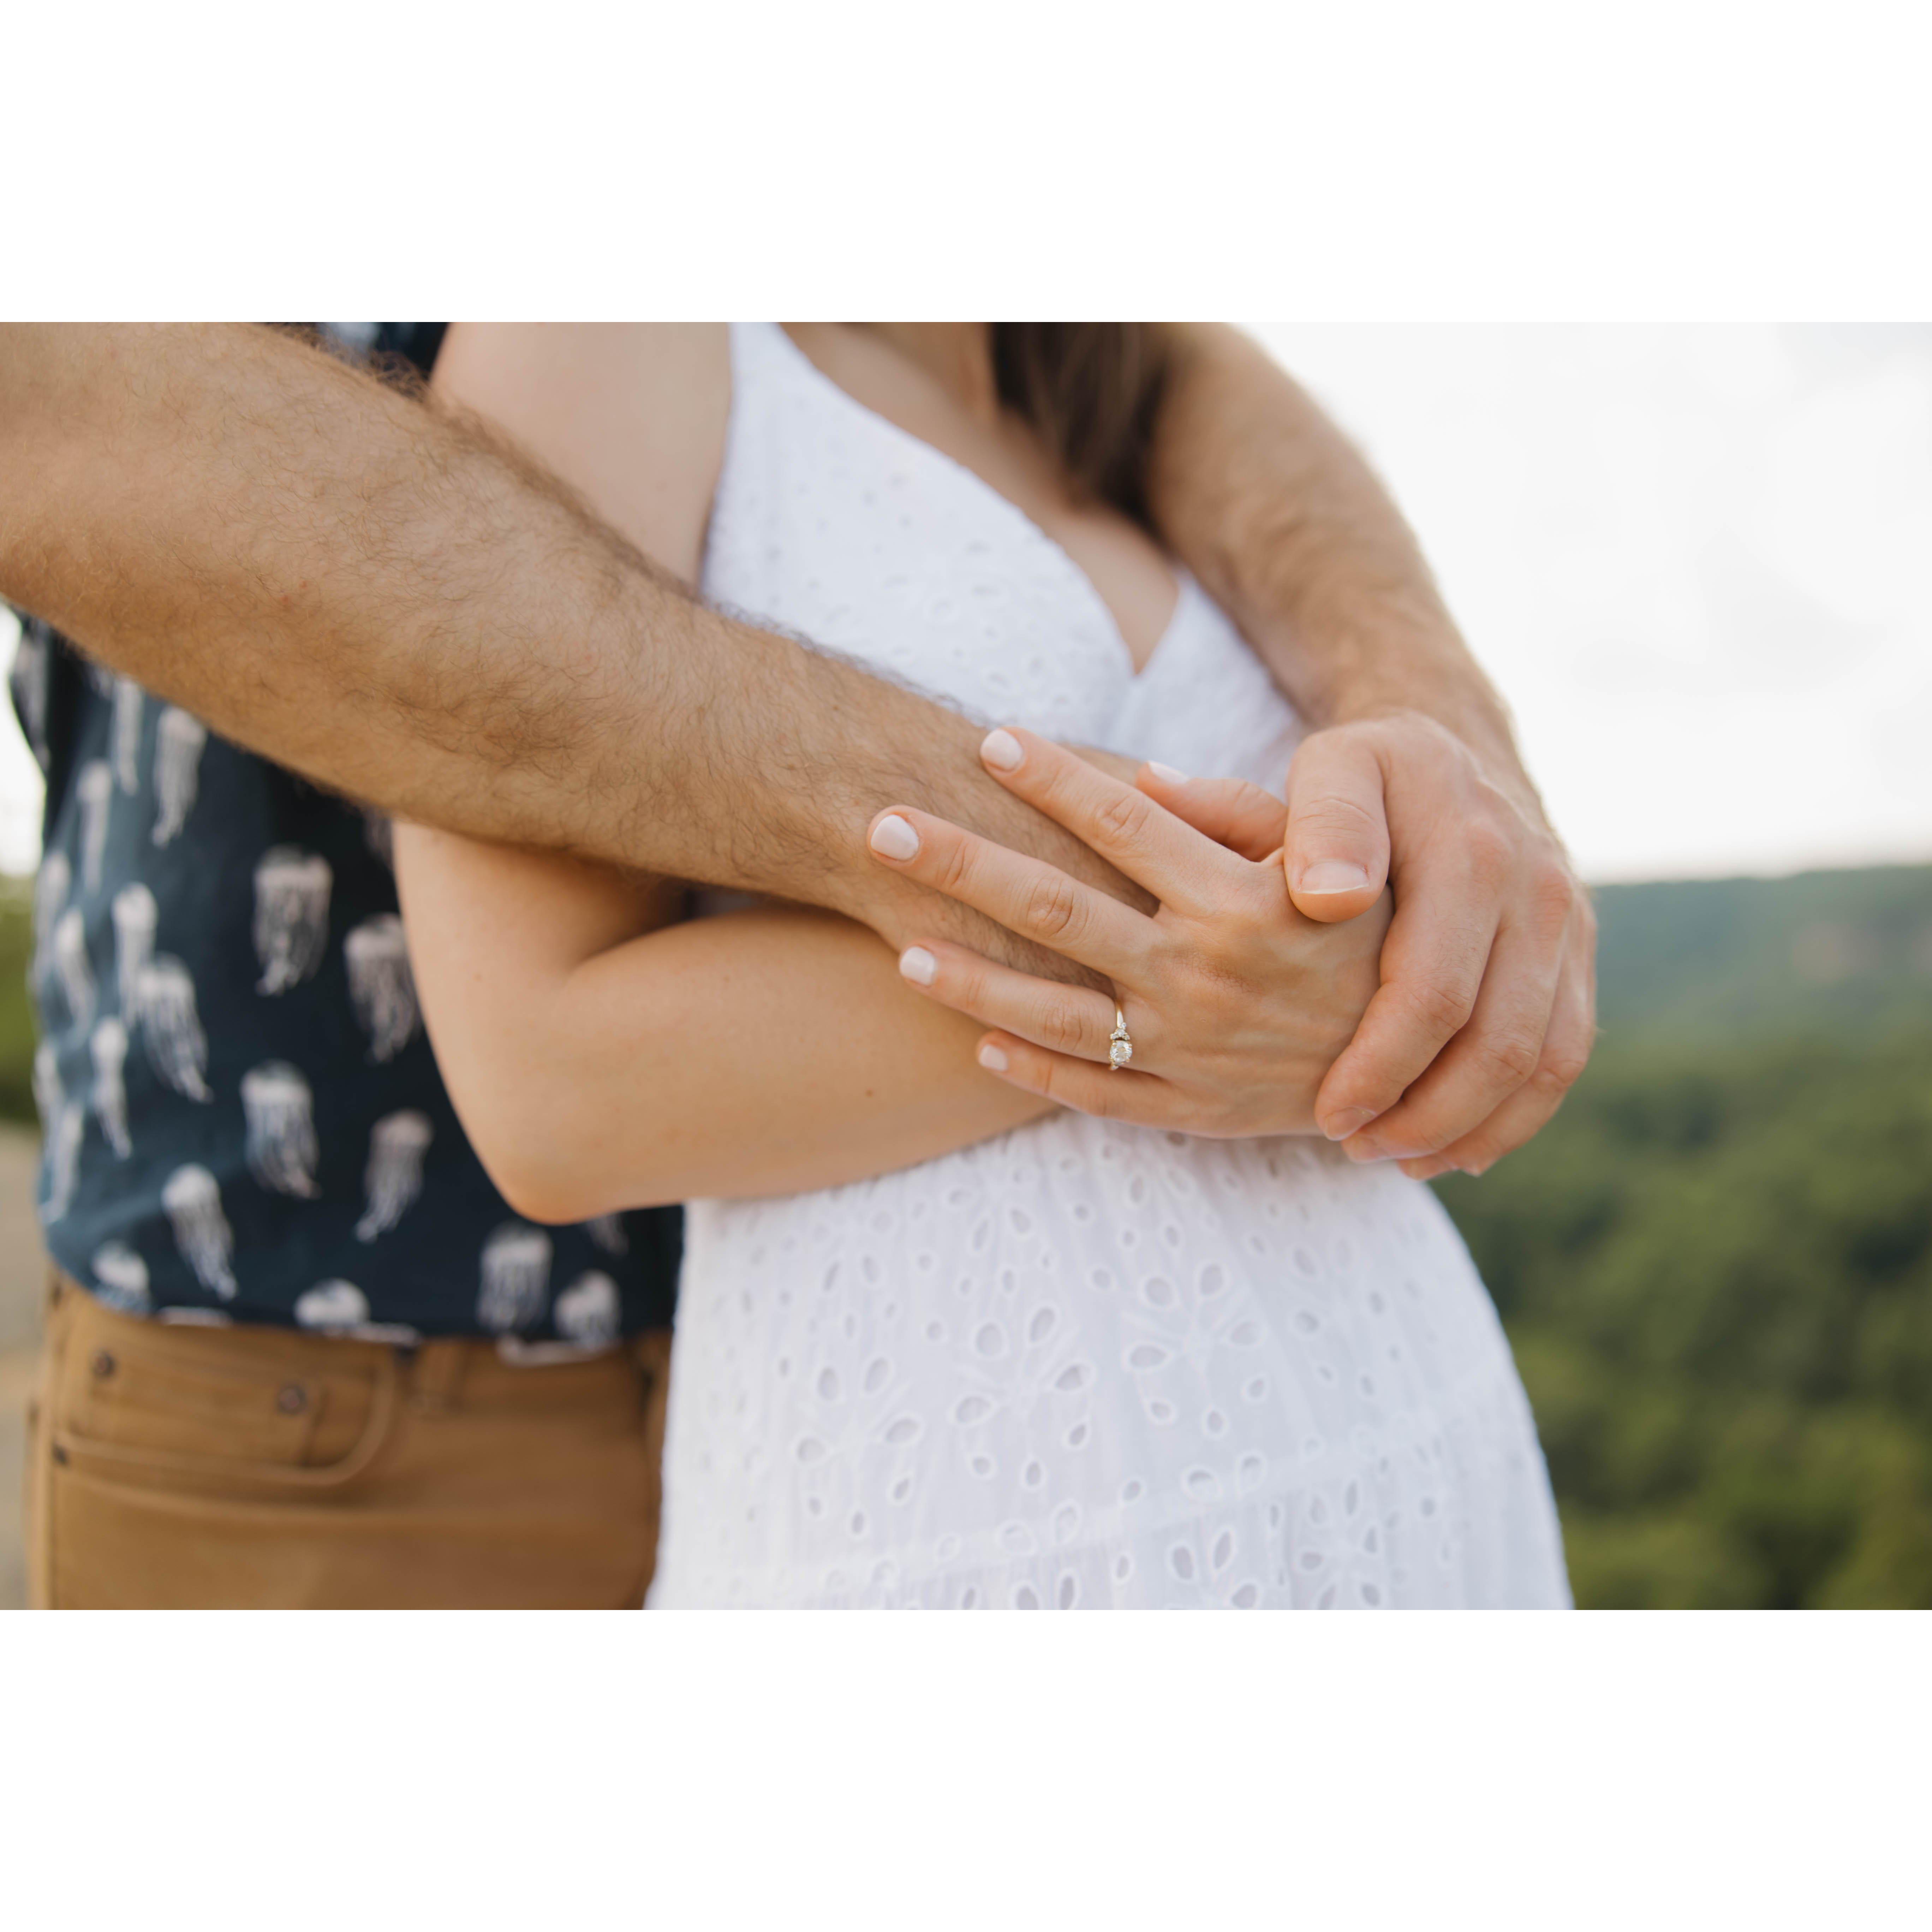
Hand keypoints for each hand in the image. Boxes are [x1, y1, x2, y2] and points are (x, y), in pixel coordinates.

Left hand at [865, 727, 1388, 1135]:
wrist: (1426, 1069)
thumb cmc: (1376, 943)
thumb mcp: (1330, 871)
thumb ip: (1245, 820)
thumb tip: (1151, 777)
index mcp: (1238, 901)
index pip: (1123, 823)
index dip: (1052, 778)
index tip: (988, 739)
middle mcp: (1201, 973)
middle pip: (1053, 907)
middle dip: (961, 863)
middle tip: (878, 824)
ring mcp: (1187, 1049)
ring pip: (1051, 1012)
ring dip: (969, 978)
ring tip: (900, 945)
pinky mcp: (1190, 1109)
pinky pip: (1094, 1091)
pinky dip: (1029, 1069)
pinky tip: (975, 1040)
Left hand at [1149, 711, 1596, 1177]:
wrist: (1453, 747)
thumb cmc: (1368, 770)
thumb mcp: (1332, 766)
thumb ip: (1321, 821)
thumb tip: (1328, 898)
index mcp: (1470, 850)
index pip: (1433, 992)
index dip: (1381, 1067)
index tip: (1326, 1113)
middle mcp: (1535, 889)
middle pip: (1495, 1043)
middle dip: (1421, 1113)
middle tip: (1349, 1145)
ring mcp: (1568, 925)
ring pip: (1540, 1063)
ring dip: (1468, 1126)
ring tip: (1395, 1157)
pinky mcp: (1580, 955)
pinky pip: (1565, 1058)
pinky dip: (1516, 1116)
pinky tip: (1457, 1149)